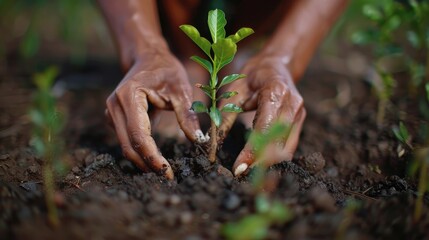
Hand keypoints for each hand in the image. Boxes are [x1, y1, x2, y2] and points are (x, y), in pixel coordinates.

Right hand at [105, 48, 203, 178]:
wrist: (148, 57)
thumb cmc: (166, 70)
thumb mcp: (181, 89)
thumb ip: (188, 114)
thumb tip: (198, 140)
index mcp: (129, 96)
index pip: (139, 135)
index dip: (152, 156)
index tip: (168, 172)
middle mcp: (114, 106)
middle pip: (129, 145)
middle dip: (147, 164)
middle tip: (168, 177)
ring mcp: (111, 112)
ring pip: (125, 145)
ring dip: (142, 161)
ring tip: (163, 172)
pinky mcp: (114, 118)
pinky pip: (126, 140)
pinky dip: (139, 152)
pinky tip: (154, 159)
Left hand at [219, 55, 305, 175]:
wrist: (277, 64)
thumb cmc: (252, 74)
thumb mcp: (234, 89)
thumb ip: (226, 113)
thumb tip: (213, 141)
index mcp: (276, 91)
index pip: (265, 128)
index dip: (252, 152)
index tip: (238, 168)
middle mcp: (293, 104)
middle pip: (279, 143)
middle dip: (260, 164)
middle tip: (241, 175)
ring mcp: (299, 114)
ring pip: (286, 149)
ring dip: (268, 165)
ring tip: (248, 174)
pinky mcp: (299, 122)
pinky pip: (288, 146)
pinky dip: (274, 158)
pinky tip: (259, 165)